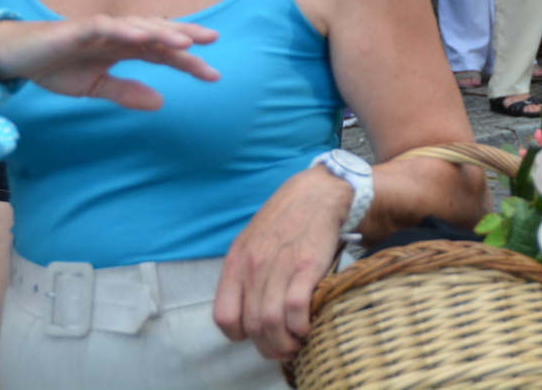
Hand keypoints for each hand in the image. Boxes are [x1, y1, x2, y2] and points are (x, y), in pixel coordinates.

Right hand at [0, 16, 219, 108]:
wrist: (16, 57)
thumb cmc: (57, 66)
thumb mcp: (94, 87)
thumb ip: (126, 92)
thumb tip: (160, 103)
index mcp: (125, 48)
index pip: (164, 53)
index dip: (188, 62)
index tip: (213, 75)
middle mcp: (118, 34)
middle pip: (158, 33)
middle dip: (186, 35)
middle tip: (213, 41)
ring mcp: (99, 29)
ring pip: (137, 25)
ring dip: (161, 31)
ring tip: (185, 40)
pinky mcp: (76, 29)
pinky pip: (103, 26)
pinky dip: (121, 28)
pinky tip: (138, 34)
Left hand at [213, 167, 348, 360]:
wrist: (317, 194)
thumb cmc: (285, 219)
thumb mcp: (252, 241)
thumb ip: (244, 274)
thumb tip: (245, 308)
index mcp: (236, 262)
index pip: (224, 317)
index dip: (239, 335)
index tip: (255, 335)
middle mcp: (254, 267)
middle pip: (251, 326)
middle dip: (268, 346)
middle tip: (282, 348)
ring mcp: (280, 267)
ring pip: (271, 323)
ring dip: (284, 343)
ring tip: (296, 343)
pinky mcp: (307, 266)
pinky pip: (295, 309)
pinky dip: (300, 326)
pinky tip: (307, 326)